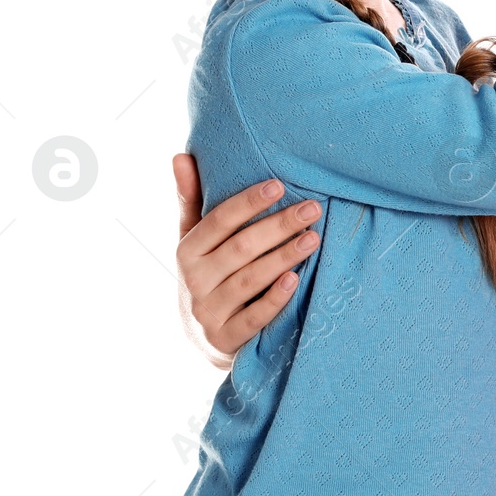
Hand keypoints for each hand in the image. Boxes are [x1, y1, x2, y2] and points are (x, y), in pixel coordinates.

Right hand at [174, 153, 320, 364]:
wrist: (205, 338)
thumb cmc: (209, 274)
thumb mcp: (196, 240)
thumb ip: (191, 199)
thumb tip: (181, 155)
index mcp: (187, 251)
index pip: (218, 221)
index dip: (248, 203)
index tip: (279, 185)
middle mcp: (194, 281)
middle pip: (240, 248)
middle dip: (278, 226)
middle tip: (313, 208)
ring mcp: (209, 313)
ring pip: (249, 280)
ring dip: (283, 257)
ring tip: (314, 237)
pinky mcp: (226, 340)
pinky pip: (253, 318)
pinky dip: (274, 299)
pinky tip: (295, 279)